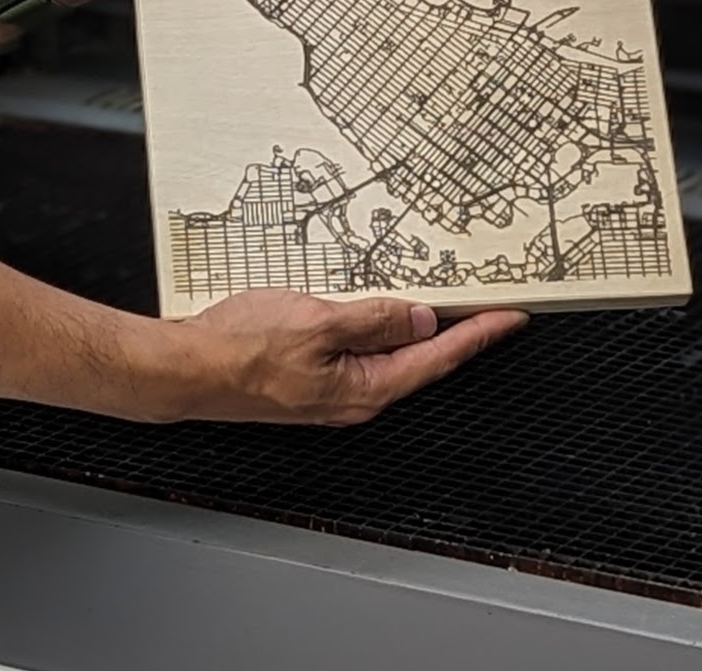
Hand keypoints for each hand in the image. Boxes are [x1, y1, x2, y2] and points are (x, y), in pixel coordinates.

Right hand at [169, 290, 527, 425]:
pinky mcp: (314, 379)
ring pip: (393, 357)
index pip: (438, 358)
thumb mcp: (318, 321)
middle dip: (461, 334)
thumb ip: (375, 319)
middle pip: (423, 362)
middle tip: (493, 307)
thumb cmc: (241, 348)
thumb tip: (425, 319)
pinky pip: (364, 353)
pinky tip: (386, 313)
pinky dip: (386, 331)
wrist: (189, 369)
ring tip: (452, 305)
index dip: (480, 334)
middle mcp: (354, 397)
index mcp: (364, 388)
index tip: (512, 317)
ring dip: (423, 331)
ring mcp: (334, 391)